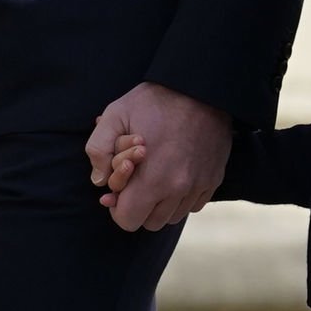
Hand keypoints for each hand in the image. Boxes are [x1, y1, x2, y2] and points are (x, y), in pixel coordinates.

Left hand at [84, 85, 227, 231]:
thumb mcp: (115, 114)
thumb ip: (97, 149)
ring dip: (160, 204)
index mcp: (152, 179)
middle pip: (150, 223)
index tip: (119, 191)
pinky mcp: (213, 179)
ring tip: (155, 177)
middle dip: (138, 207)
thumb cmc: (155, 101)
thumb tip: (98, 181)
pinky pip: (193, 205)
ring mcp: (199, 186)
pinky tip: (174, 174)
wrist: (201, 87)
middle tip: (136, 182)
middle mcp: (178, 189)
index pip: (128, 221)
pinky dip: (181, 198)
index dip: (117, 208)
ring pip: (172, 217)